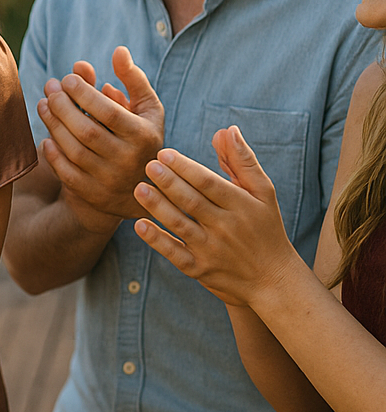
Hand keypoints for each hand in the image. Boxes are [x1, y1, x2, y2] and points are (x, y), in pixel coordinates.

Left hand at [38, 46, 164, 226]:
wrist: (138, 190)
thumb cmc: (140, 136)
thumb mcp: (145, 109)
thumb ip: (133, 79)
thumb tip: (118, 51)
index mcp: (144, 136)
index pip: (109, 112)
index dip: (84, 93)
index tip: (67, 78)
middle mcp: (128, 161)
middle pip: (87, 132)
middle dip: (63, 106)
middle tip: (49, 87)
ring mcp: (110, 180)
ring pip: (73, 150)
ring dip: (53, 124)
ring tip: (43, 104)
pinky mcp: (93, 194)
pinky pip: (66, 173)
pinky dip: (53, 153)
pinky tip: (47, 135)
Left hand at [132, 126, 307, 308]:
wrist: (274, 281)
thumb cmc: (265, 229)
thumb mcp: (262, 194)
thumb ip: (242, 161)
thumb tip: (227, 130)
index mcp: (242, 205)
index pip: (209, 183)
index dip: (186, 168)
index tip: (163, 153)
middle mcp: (226, 228)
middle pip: (192, 202)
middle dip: (169, 183)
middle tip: (147, 165)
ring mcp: (212, 250)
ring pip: (181, 225)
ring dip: (158, 207)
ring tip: (138, 188)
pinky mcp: (200, 270)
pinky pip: (175, 254)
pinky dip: (158, 240)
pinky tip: (139, 225)